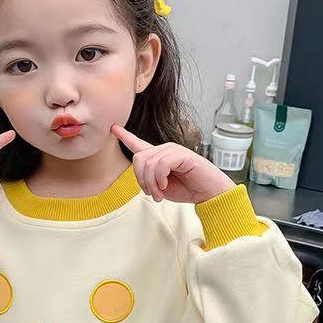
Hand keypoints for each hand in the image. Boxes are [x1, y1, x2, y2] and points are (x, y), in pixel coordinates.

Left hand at [111, 125, 235, 203]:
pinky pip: (161, 164)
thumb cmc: (188, 189)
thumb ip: (149, 178)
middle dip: (141, 180)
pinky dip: (159, 178)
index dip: (125, 136)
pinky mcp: (182, 154)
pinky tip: (165, 185)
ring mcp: (174, 150)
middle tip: (153, 194)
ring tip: (160, 194)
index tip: (113, 128)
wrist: (209, 193)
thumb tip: (142, 176)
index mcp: (159, 157)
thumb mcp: (161, 187)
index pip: (138, 143)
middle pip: (138, 158)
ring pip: (148, 163)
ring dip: (151, 184)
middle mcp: (165, 150)